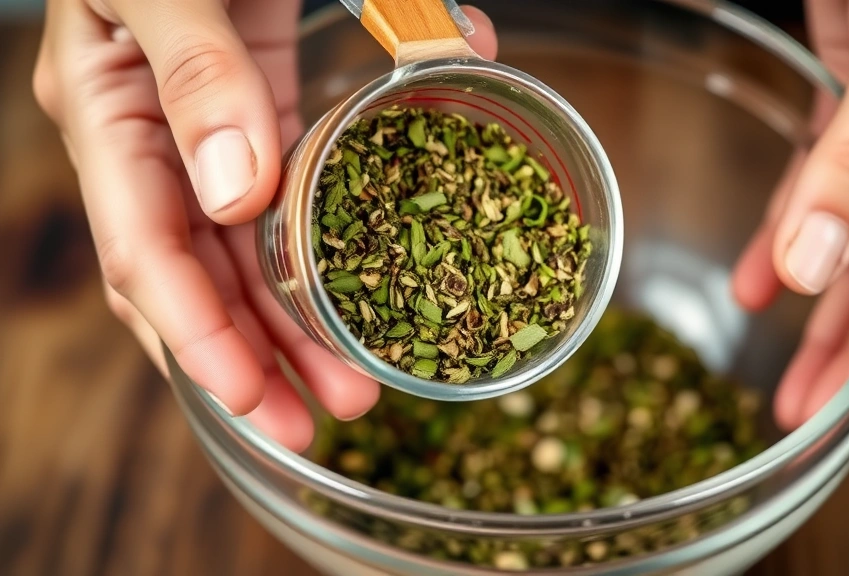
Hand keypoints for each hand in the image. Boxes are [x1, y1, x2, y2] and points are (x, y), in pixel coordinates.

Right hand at [32, 0, 497, 451]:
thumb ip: (198, 71)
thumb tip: (232, 194)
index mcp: (107, 110)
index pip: (144, 250)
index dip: (200, 335)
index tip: (261, 397)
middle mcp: (151, 137)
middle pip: (194, 276)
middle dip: (255, 359)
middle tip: (325, 421)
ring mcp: (202, 129)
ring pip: (236, 256)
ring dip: (290, 328)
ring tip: (351, 387)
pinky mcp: (255, 110)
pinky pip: (273, 208)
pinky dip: (307, 262)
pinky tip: (348, 302)